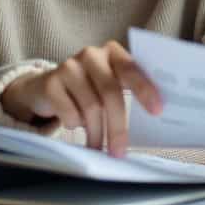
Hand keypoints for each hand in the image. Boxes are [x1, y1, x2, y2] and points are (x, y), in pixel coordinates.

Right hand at [0, 41, 161, 155]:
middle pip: (110, 93)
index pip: (131, 69)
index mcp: (113, 52)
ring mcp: (69, 66)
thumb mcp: (110, 84)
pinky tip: (76, 126)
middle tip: (120, 151)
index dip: (145, 89)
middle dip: (118, 126)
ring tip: (99, 148)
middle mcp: (91, 55)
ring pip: (90, 107)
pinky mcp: (50, 82)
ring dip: (96, 133)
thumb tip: (155, 116)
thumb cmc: (89, 89)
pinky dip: (75, 125)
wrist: (47, 87)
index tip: (157, 111)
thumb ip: (129, 91)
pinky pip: (69, 112)